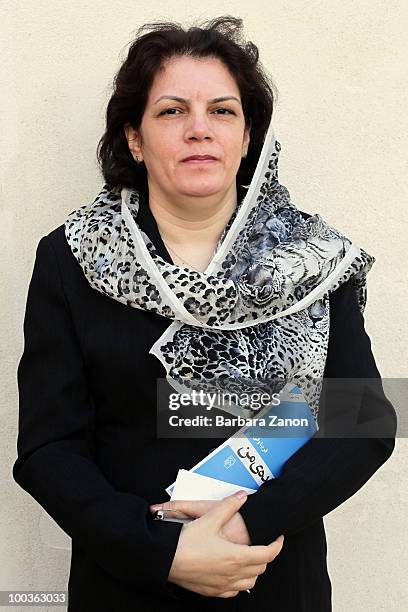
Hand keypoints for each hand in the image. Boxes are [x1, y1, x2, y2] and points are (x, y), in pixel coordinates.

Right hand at [152, 492, 283, 597]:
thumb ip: (229, 506)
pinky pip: (233, 592)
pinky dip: (239, 583)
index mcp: (236, 556)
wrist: (165, 560)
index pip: (267, 554)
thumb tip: (241, 497)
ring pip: (249, 583)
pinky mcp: (211, 591)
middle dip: (266, 556)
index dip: (277, 546)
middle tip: (264, 544)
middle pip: (260, 569)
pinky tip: (232, 573)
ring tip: (250, 558)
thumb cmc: (186, 542)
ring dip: (254, 571)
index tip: (278, 538)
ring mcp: (222, 585)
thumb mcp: (209, 518)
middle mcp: (232, 574)